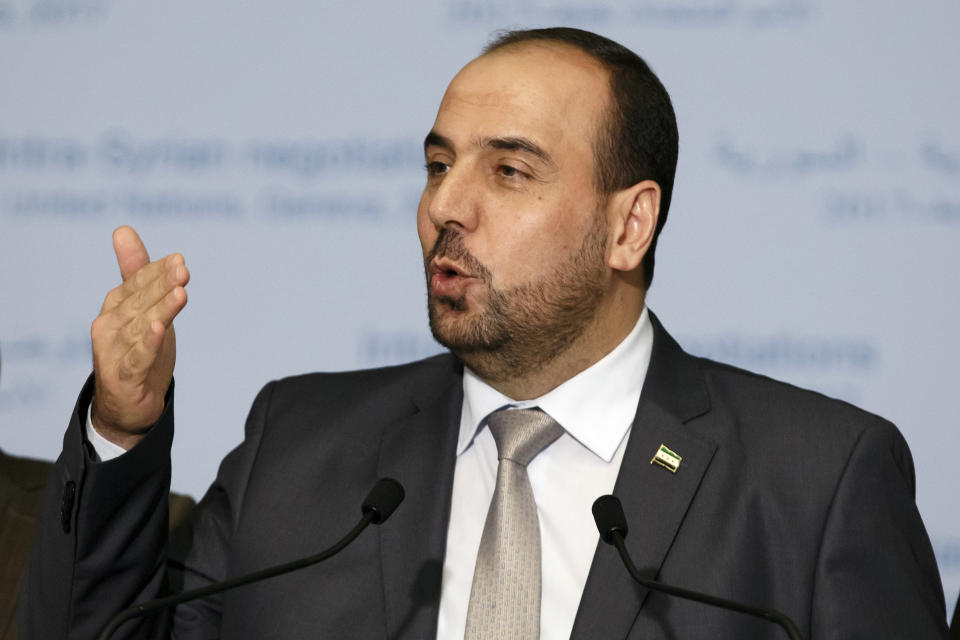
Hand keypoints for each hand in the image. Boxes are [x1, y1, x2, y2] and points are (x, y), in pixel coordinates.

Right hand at [90, 226, 189, 448]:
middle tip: (183, 269)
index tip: (181, 260)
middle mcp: (109, 326)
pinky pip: (137, 357)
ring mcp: (113, 352)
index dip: (158, 272)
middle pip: (141, 302)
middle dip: (162, 285)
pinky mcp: (123, 376)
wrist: (126, 404)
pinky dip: (148, 343)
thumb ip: (136, 271)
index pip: (138, 283)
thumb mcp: (143, 309)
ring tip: (180, 293)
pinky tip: (159, 329)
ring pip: (141, 327)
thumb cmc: (138, 349)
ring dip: (161, 310)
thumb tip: (122, 229)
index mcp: (116, 307)